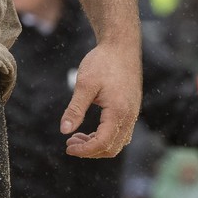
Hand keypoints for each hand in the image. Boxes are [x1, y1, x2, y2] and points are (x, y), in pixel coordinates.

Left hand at [62, 40, 141, 157]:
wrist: (121, 46)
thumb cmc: (102, 62)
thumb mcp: (84, 84)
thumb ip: (75, 109)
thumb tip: (64, 130)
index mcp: (119, 112)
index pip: (102, 143)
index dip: (85, 150)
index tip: (67, 147)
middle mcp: (130, 117)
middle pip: (111, 148)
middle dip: (90, 150)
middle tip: (69, 143)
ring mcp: (132, 114)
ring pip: (117, 142)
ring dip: (97, 145)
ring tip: (76, 137)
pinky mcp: (131, 109)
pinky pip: (120, 133)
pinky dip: (105, 137)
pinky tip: (89, 131)